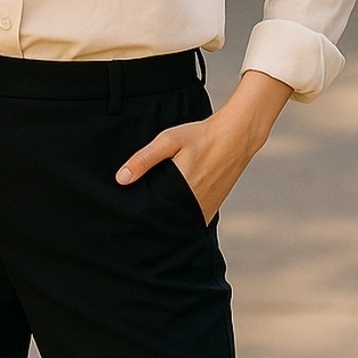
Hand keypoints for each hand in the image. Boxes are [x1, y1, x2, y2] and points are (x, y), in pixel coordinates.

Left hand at [114, 69, 292, 224]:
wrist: (236, 135)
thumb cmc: (200, 136)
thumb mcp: (169, 141)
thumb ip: (144, 159)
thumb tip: (121, 179)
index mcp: (181, 192)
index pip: (154, 215)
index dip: (141, 217)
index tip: (128, 216)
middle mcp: (195, 206)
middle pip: (167, 221)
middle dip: (152, 220)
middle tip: (135, 217)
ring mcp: (207, 208)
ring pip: (180, 221)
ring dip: (168, 218)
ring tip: (152, 213)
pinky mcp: (214, 206)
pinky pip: (193, 217)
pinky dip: (182, 215)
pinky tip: (172, 207)